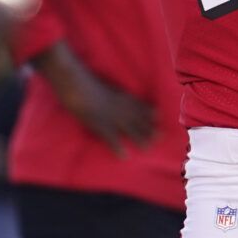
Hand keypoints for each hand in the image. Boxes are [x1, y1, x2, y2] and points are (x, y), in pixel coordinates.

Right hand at [38, 44, 155, 155]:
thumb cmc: (84, 82)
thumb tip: (108, 94)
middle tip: (161, 137)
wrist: (75, 84)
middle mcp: (119, 107)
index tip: (158, 116)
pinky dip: (117, 147)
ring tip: (148, 148)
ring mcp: (110, 116)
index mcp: (119, 95)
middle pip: (137, 119)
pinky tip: (124, 156)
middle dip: (149, 127)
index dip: (148, 111)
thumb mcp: (101, 84)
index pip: (138, 104)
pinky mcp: (99, 124)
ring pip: (129, 129)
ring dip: (139, 138)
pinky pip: (110, 138)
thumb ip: (107, 91)